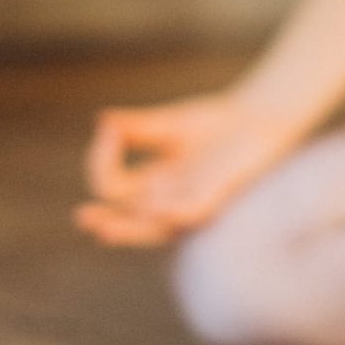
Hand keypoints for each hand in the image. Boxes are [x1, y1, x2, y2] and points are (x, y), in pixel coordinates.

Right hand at [75, 93, 295, 245]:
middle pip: (131, 221)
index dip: (102, 162)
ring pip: (156, 226)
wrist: (260, 117)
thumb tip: (101, 120)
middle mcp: (170, 200)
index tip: (106, 129)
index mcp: (155, 184)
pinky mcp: (219, 197)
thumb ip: (138, 127)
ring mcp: (194, 202)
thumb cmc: (218, 124)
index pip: (115, 188)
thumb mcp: (170, 124)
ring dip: (131, 226)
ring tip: (106, 226)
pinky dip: (171, 212)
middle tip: (83, 218)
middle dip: (107, 222)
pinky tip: (155, 207)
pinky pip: (191, 213)